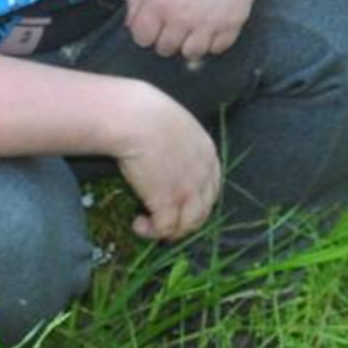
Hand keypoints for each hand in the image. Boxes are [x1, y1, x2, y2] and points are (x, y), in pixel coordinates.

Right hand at [107, 86, 222, 241]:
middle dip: (184, 222)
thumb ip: (180, 145)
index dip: (196, 203)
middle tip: (162, 221)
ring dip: (169, 231)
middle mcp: (204, 175)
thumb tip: (165, 155)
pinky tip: (137, 224)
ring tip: (148, 226)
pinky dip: (151, 232)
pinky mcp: (169, 202)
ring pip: (187, 225)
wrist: (135, 119)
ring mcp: (188, 191)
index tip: (177, 205)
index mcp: (208, 154)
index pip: (211, 189)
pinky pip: (165, 229)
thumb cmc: (145, 115)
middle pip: (203, 212)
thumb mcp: (175, 127)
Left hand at [122, 0, 267, 64]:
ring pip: (191, 54)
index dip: (143, 30)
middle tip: (172, 19)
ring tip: (191, 25)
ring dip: (187, 43)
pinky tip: (210, 24)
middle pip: (164, 49)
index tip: (151, 20)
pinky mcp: (234, 22)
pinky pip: (218, 49)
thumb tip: (131, 22)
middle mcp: (183, 18)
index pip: (141, 38)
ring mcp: (210, 23)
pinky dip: (212, 41)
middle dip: (164, 37)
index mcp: (160, 1)